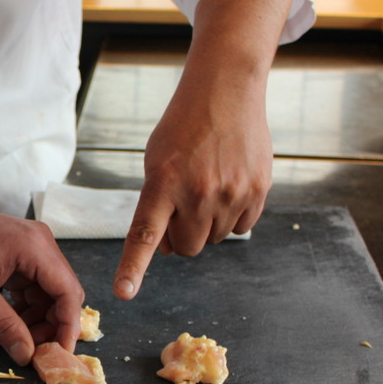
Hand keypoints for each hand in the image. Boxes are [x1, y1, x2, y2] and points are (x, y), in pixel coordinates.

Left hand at [0, 197, 83, 365]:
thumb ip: (4, 324)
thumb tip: (25, 354)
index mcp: (35, 248)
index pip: (68, 293)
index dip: (68, 327)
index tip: (60, 354)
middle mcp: (40, 245)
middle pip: (60, 296)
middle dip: (47, 327)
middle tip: (27, 352)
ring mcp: (31, 249)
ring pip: (45, 296)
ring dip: (29, 322)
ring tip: (1, 338)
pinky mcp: (19, 256)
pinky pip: (30, 289)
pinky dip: (19, 310)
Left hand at [113, 84, 271, 298]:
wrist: (226, 91)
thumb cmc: (184, 128)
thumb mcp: (157, 162)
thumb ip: (157, 206)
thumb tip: (165, 250)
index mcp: (163, 183)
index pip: (144, 234)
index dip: (133, 267)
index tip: (124, 292)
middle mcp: (198, 192)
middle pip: (188, 248)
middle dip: (182, 236)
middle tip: (182, 207)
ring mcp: (231, 193)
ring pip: (215, 239)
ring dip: (208, 225)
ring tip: (207, 187)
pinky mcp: (258, 190)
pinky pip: (242, 228)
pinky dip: (233, 217)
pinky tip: (229, 188)